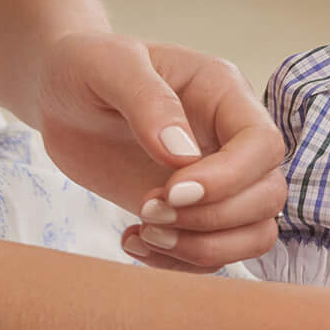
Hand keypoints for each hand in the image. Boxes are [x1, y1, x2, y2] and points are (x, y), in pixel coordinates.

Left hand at [34, 33, 285, 271]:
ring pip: (255, 232)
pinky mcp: (193, 212)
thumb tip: (182, 155)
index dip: (228, 178)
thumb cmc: (85, 68)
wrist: (61, 96)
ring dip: (203, 247)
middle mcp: (231, 139)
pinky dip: (179, 263)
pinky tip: (134, 240)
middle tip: (148, 207)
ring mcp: (218, 180)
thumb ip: (149, 102)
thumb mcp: (109, 66)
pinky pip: (216, 253)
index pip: (262, 144)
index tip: (171, 191)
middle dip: (210, 218)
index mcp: (225, 94)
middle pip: (268, 195)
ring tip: (146, 231)